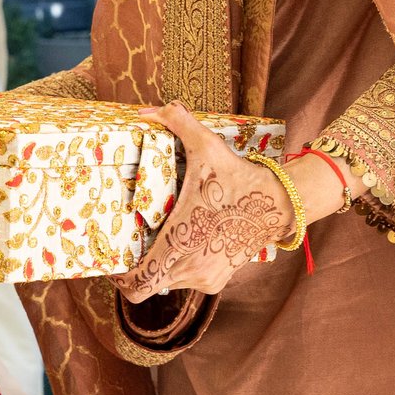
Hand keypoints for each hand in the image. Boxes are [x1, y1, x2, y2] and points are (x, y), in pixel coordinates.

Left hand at [111, 103, 291, 302]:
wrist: (281, 203)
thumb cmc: (240, 177)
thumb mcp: (208, 146)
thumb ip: (177, 123)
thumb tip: (146, 110)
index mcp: (181, 244)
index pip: (139, 284)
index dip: (120, 278)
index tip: (113, 262)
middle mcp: (191, 269)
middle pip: (147, 284)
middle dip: (135, 268)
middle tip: (127, 247)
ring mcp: (206, 279)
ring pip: (166, 282)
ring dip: (157, 266)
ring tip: (152, 241)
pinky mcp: (217, 281)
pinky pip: (185, 281)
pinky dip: (177, 268)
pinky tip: (179, 243)